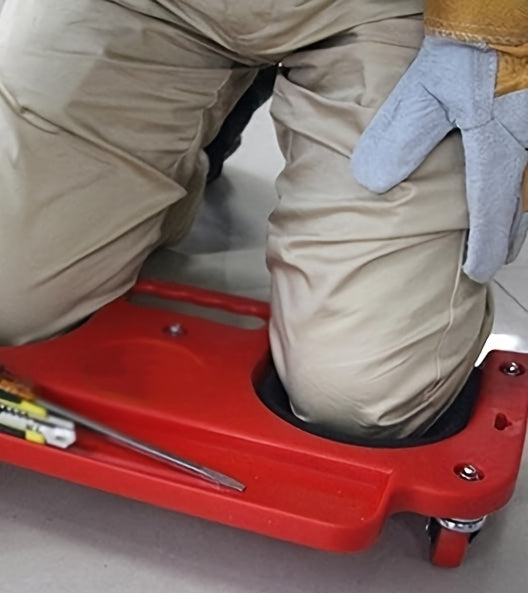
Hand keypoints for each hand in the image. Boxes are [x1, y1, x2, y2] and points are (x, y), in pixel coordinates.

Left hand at [352, 36, 527, 283]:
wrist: (507, 5)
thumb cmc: (475, 41)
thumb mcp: (426, 90)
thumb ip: (402, 137)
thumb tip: (372, 182)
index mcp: (501, 148)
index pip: (494, 215)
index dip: (485, 248)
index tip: (476, 272)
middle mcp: (526, 142)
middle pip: (522, 205)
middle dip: (506, 235)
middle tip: (493, 258)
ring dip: (517, 210)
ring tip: (505, 229)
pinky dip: (521, 180)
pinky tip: (512, 179)